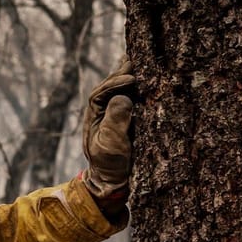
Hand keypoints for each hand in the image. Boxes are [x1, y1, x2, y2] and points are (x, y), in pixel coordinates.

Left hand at [82, 57, 136, 205]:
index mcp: (94, 116)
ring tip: (140, 60)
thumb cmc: (111, 164)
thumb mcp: (110, 145)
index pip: (101, 93)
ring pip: (121, 91)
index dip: (115, 83)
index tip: (131, 78)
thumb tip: (123, 97)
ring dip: (130, 76)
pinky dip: (140, 88)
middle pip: (110, 86)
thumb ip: (115, 121)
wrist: (116, 182)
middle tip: (135, 58)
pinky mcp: (131, 120)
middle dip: (122, 73)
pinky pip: (133, 100)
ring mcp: (116, 115)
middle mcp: (103, 112)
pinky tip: (148, 78)